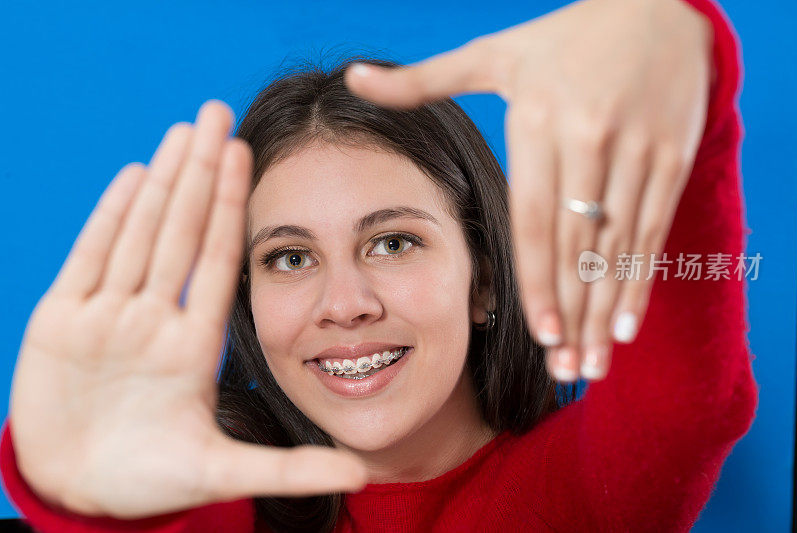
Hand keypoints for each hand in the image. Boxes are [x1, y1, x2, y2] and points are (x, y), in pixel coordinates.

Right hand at [9, 101, 367, 519]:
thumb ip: (291, 470)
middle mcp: (152, 319)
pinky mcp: (59, 324)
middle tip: (217, 112)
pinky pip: (88, 259)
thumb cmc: (151, 486)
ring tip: (184, 130)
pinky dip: (108, 218)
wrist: (81, 497)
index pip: (218, 258)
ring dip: (161, 181)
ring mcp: (106, 317)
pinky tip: (134, 176)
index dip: (232, 206)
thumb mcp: (225, 473)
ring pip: (139, 232)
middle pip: (181, 230)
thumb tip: (363, 474)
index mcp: (192, 344)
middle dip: (199, 172)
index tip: (249, 155)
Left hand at [344, 0, 710, 382]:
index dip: (537, 282)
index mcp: (537, 123)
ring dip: (606, 311)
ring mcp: (635, 150)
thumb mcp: (493, 53)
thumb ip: (423, 79)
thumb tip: (352, 78)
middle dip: (572, 313)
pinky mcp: (671, 157)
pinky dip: (640, 279)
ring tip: (595, 364)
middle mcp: (588, 140)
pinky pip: (653, 230)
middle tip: (567, 370)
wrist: (658, 8)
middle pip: (576, 245)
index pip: (534, 221)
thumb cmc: (564, 37)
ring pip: (617, 248)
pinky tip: (628, 323)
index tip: (540, 335)